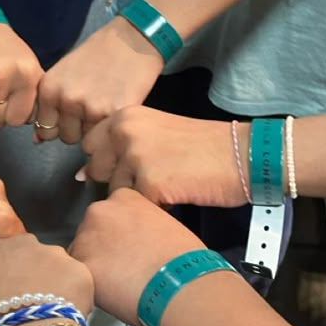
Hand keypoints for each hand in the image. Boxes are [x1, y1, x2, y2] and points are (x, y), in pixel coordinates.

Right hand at [0, 233, 93, 325]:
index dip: (0, 277)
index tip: (1, 298)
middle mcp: (24, 242)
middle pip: (28, 258)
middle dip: (28, 277)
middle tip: (25, 307)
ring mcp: (55, 255)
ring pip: (55, 268)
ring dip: (52, 285)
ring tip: (47, 315)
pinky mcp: (81, 272)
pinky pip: (77, 285)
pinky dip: (74, 298)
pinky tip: (66, 318)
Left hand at [35, 17, 163, 144]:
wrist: (131, 41)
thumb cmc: (97, 55)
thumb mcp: (63, 74)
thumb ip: (49, 105)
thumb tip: (37, 140)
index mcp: (49, 90)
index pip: (45, 130)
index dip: (59, 125)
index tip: (71, 114)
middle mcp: (66, 100)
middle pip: (66, 137)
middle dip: (77, 128)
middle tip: (91, 108)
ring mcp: (91, 108)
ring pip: (87, 140)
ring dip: (95, 130)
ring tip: (104, 106)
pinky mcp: (115, 113)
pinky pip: (107, 135)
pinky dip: (111, 127)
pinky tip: (116, 108)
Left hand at [71, 189, 201, 325]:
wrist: (179, 285)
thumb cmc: (182, 257)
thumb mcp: (164, 224)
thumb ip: (143, 224)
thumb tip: (139, 238)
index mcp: (124, 197)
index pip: (111, 212)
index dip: (118, 232)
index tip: (127, 245)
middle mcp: (100, 210)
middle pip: (92, 228)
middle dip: (102, 245)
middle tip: (120, 265)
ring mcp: (86, 236)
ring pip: (81, 251)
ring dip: (93, 264)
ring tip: (115, 283)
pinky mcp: (78, 264)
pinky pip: (77, 273)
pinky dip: (88, 282)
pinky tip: (108, 292)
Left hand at [82, 108, 248, 205]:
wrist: (243, 155)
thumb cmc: (203, 146)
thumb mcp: (155, 132)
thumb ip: (121, 146)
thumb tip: (82, 174)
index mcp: (125, 116)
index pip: (89, 145)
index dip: (106, 161)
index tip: (129, 165)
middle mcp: (124, 132)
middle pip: (96, 170)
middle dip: (116, 181)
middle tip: (151, 178)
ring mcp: (135, 157)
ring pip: (115, 193)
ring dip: (136, 198)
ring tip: (167, 187)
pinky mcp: (149, 184)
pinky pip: (137, 208)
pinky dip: (153, 209)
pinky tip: (175, 197)